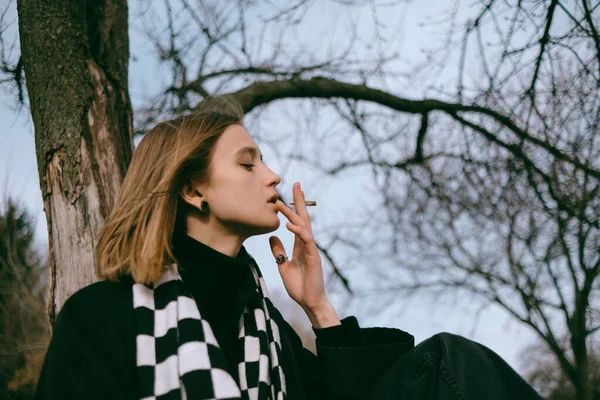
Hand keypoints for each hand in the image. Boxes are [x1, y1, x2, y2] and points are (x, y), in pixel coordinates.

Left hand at [268, 182, 331, 314]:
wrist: (309, 302)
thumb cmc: (299, 286)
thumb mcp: (283, 265)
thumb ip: (278, 251)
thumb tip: (272, 236)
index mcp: (300, 245)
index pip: (297, 222)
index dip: (294, 207)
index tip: (289, 193)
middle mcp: (306, 244)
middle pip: (304, 218)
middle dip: (299, 201)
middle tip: (296, 184)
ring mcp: (311, 249)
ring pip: (303, 226)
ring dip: (292, 214)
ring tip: (280, 204)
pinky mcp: (313, 257)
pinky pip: (306, 240)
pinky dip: (298, 231)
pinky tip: (289, 225)